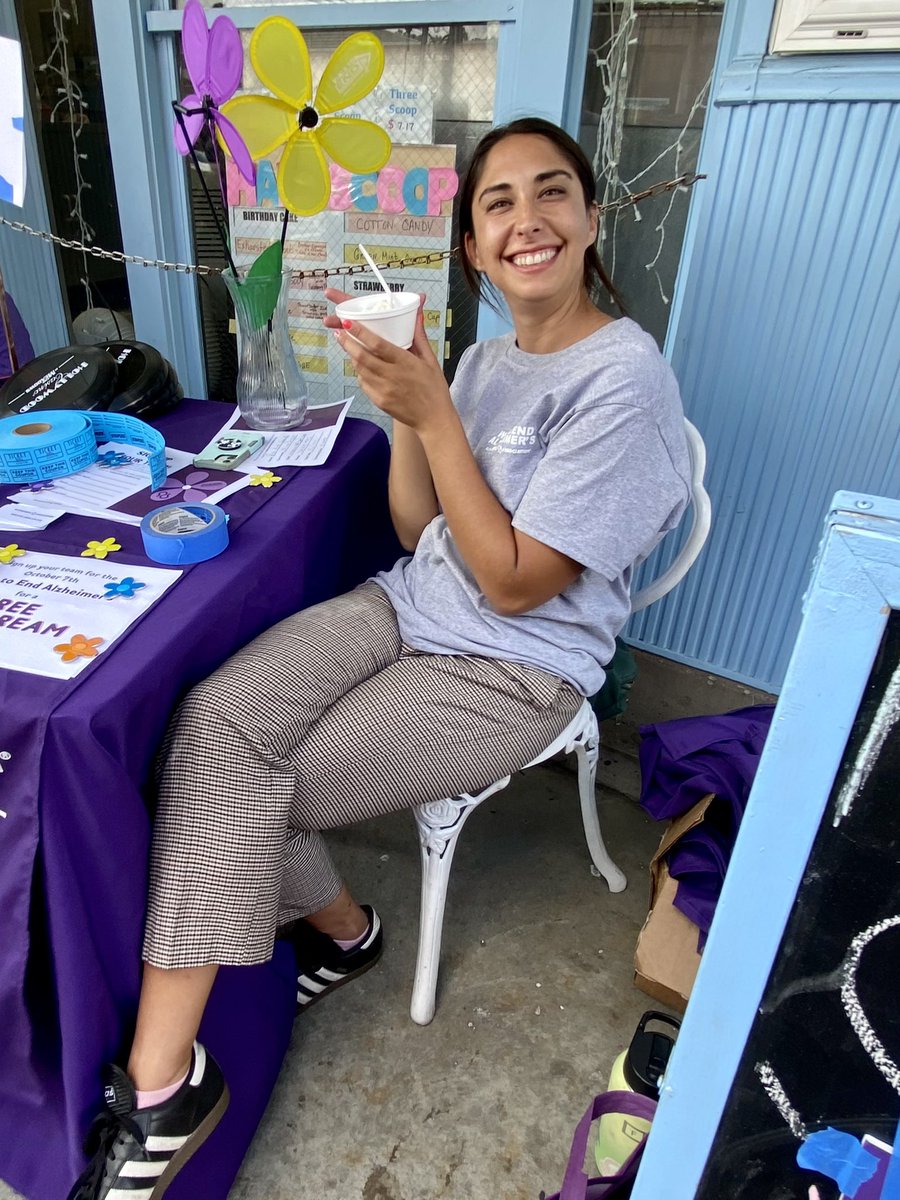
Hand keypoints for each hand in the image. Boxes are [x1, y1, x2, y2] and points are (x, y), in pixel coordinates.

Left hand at [325, 290, 453, 433]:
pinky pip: (363, 383)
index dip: (361, 333)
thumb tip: (417, 314)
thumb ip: (419, 337)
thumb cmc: (434, 389)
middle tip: (338, 331)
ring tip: (347, 344)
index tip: (349, 322)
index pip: (378, 345)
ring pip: (360, 369)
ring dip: (351, 356)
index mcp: (405, 363)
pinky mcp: (379, 401)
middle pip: (362, 357)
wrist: (433, 419)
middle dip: (347, 342)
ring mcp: (383, 390)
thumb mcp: (430, 361)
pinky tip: (361, 367)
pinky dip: (360, 373)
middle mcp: (392, 376)